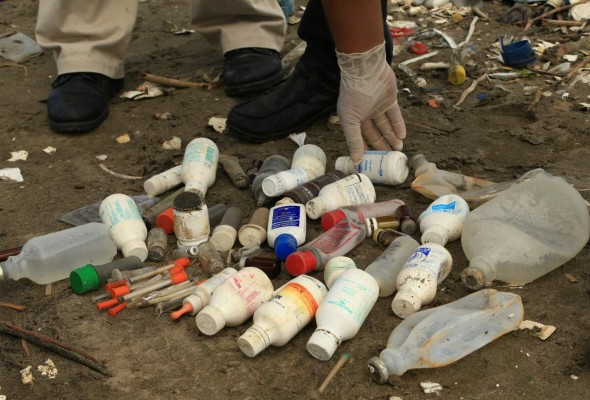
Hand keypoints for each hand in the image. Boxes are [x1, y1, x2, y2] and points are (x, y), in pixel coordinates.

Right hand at [337, 42, 406, 162]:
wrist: (367, 70)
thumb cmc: (354, 95)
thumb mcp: (350, 120)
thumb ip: (353, 139)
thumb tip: (355, 160)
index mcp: (352, 118)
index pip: (359, 137)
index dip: (365, 148)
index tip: (372, 161)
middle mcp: (365, 113)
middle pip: (374, 133)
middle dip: (382, 144)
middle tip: (389, 157)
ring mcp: (377, 106)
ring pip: (386, 125)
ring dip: (392, 137)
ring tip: (398, 149)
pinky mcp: (389, 100)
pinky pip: (395, 115)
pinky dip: (398, 125)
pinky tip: (402, 136)